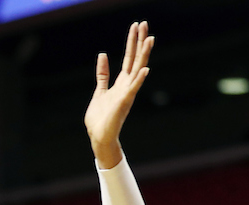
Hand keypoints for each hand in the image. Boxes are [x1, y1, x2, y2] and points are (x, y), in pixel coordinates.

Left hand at [85, 21, 153, 168]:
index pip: (129, 58)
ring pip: (137, 70)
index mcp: (121, 83)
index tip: (136, 26)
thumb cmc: (100, 118)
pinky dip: (139, 80)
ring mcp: (127, 94)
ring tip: (150, 39)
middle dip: (138, 42)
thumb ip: (102, 74)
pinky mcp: (123, 103)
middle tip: (144, 23)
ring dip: (144, 55)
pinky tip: (145, 69)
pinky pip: (133, 90)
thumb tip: (103, 55)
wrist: (98, 137)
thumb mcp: (99, 90)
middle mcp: (127, 86)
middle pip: (135, 59)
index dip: (132, 42)